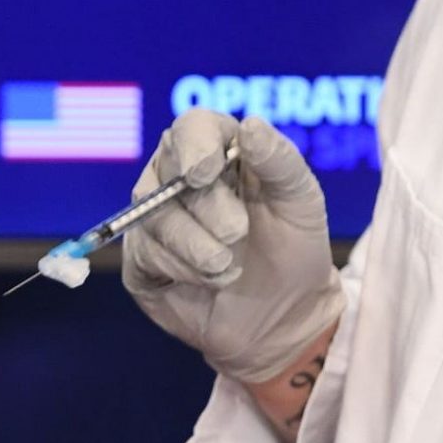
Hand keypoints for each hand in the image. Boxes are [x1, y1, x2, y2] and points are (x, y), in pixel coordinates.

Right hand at [121, 110, 343, 383]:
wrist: (284, 316)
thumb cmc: (294, 249)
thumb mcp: (301, 201)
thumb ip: (279, 160)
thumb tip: (250, 125)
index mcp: (218, 150)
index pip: (191, 127)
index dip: (194, 146)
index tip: (206, 173)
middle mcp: (177, 177)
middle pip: (168, 172)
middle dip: (207, 208)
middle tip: (238, 233)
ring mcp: (154, 218)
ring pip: (153, 217)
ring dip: (198, 247)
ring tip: (231, 267)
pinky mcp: (141, 259)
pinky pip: (144, 254)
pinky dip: (182, 270)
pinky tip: (210, 280)